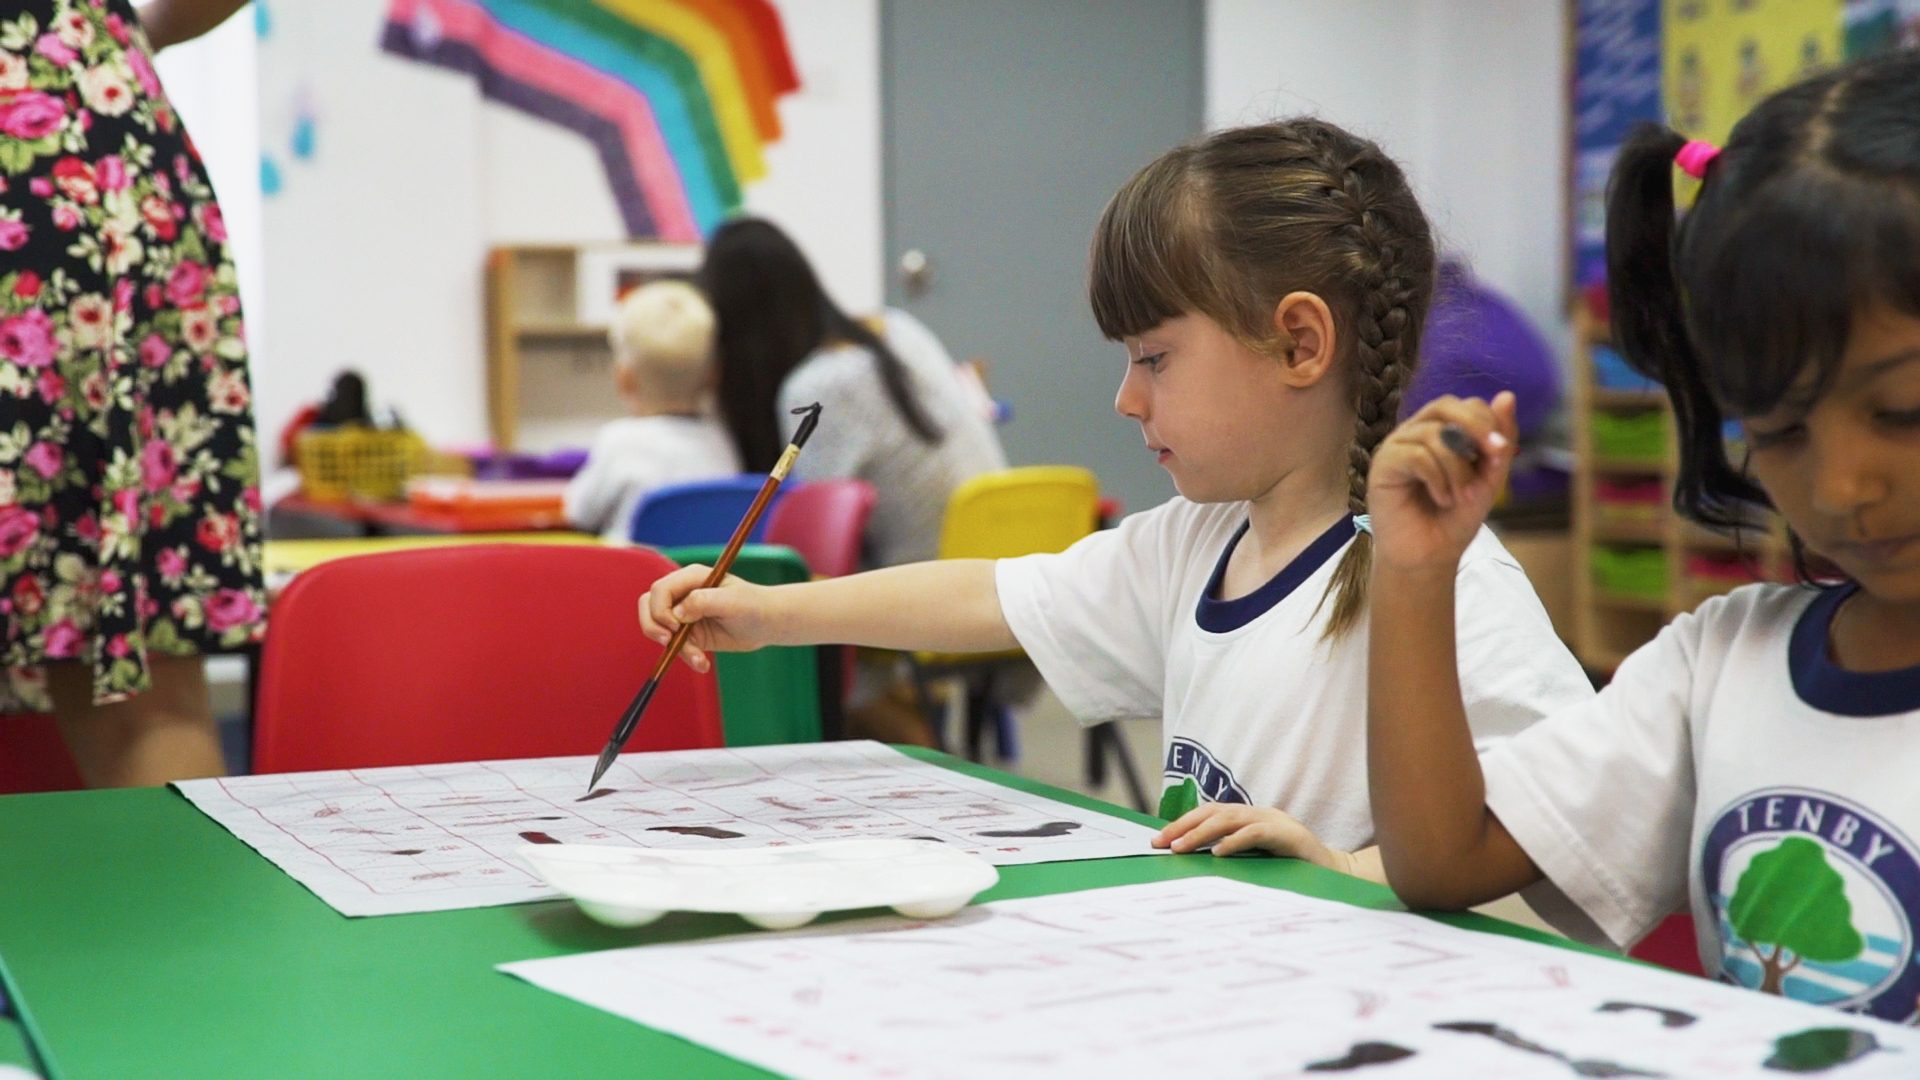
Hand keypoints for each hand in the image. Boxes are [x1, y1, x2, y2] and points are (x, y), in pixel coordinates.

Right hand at [637, 563, 784, 672]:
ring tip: (699, 659)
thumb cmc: (753, 605)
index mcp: (691, 578)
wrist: (767, 623)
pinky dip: (686, 657)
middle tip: (667, 641)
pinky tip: (703, 665)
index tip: (675, 626)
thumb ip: (703, 601)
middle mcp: (683, 594)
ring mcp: (684, 614)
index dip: (660, 609)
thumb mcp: (732, 601)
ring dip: (673, 648)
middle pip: (649, 605)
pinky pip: (675, 647)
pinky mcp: (689, 634)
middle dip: (652, 625)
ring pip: (659, 630)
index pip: (660, 590)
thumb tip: (678, 613)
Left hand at [1153, 802, 1353, 872]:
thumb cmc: (1295, 870)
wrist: (1337, 875)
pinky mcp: (1289, 835)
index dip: (1184, 823)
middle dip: (1184, 825)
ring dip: (1202, 832)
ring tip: (1181, 847)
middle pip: (1215, 811)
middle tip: (1161, 843)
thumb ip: (1235, 854)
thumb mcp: (1259, 860)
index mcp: (1252, 818)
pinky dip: (1236, 841)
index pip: (1211, 813)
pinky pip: (1257, 833)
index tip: (1159, 840)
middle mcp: (1261, 814)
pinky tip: (1218, 852)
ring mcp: (1276, 821)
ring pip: (1231, 818)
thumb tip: (1198, 862)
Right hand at [1367, 391, 1518, 573]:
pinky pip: (1416, 455)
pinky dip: (1437, 478)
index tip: (1501, 451)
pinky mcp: (1383, 464)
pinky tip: (1442, 499)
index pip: (1467, 406)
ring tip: (1461, 497)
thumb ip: (1498, 444)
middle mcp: (1417, 432)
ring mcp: (1397, 446)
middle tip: (1491, 455)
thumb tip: (1507, 396)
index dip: (1488, 422)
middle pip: (1445, 405)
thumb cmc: (1455, 519)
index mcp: (1442, 432)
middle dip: (1474, 427)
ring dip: (1457, 469)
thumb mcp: (1488, 479)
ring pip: (1434, 435)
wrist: (1430, 557)